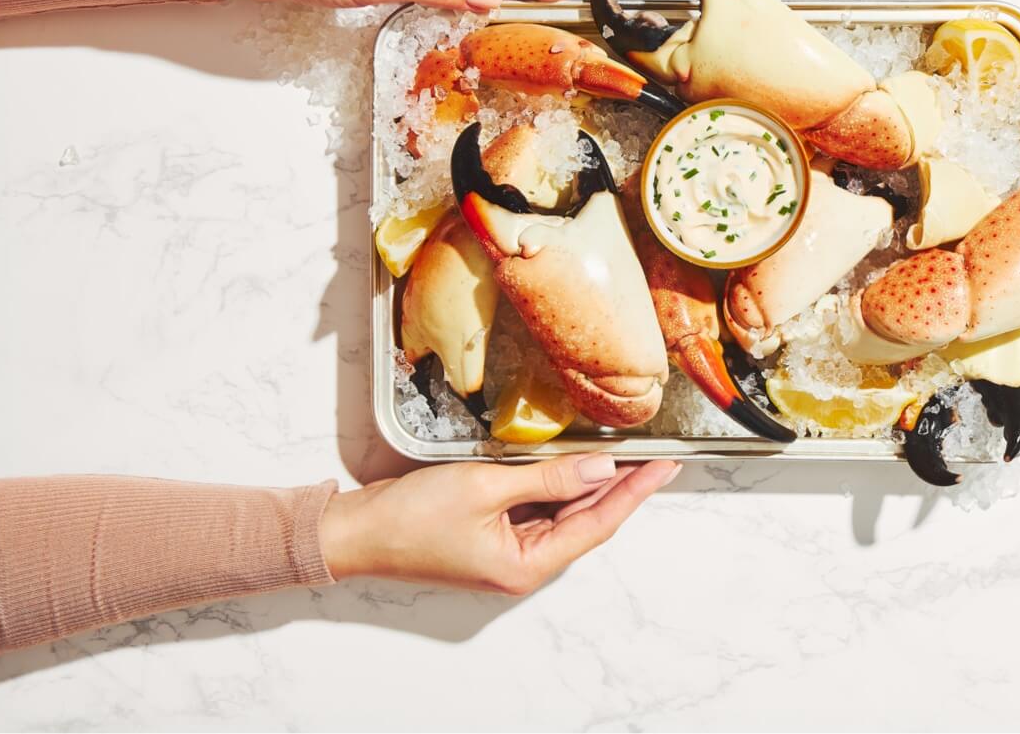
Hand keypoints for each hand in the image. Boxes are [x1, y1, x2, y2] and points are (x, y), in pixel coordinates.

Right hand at [318, 454, 679, 594]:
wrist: (355, 531)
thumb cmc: (409, 519)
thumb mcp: (485, 488)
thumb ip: (547, 478)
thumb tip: (600, 467)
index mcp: (526, 565)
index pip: (596, 523)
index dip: (634, 492)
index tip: (665, 467)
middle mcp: (523, 564)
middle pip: (586, 520)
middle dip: (621, 486)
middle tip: (657, 456)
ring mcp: (508, 550)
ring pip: (564, 513)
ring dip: (591, 484)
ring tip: (628, 455)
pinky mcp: (492, 534)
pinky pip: (539, 509)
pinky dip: (559, 485)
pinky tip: (575, 463)